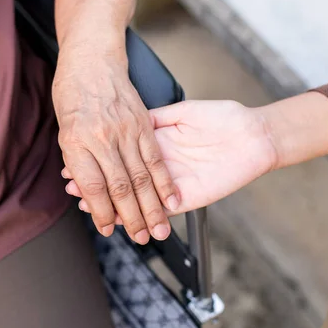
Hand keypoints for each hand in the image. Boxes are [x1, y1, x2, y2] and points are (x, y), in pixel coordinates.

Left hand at [52, 40, 178, 243]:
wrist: (92, 60)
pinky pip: (155, 158)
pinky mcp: (143, 123)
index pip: (93, 187)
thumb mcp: (65, 132)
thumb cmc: (73, 96)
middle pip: (120, 187)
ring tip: (159, 228)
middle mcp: (102, 137)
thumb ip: (78, 164)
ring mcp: (125, 130)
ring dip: (152, 207)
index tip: (109, 229)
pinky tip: (172, 199)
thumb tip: (86, 194)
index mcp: (76, 142)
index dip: (102, 213)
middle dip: (132, 218)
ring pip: (141, 176)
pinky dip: (164, 182)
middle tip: (142, 238)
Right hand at [65, 100, 277, 215]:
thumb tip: (130, 120)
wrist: (254, 134)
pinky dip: (138, 213)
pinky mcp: (188, 198)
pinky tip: (117, 216)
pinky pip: (160, 210)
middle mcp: (162, 167)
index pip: (123, 156)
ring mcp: (173, 184)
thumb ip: (156, 119)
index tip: (77, 161)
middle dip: (98, 185)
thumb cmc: (224, 118)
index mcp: (159, 144)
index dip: (101, 160)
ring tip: (87, 204)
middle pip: (124, 180)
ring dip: (112, 203)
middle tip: (73, 187)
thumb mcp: (182, 112)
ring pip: (137, 199)